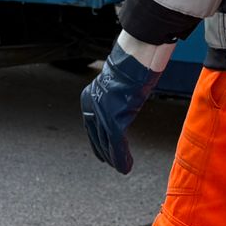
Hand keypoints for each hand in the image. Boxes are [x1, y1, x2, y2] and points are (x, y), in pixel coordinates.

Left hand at [80, 33, 171, 174]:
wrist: (135, 56)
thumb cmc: (132, 65)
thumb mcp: (118, 85)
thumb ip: (116, 98)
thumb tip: (124, 105)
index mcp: (89, 98)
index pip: (91, 127)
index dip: (97, 143)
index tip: (102, 155)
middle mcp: (92, 106)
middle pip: (97, 136)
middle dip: (105, 152)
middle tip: (112, 164)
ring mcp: (101, 112)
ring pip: (106, 142)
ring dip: (115, 158)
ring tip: (122, 168)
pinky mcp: (113, 117)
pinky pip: (116, 143)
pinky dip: (121, 156)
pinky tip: (125, 166)